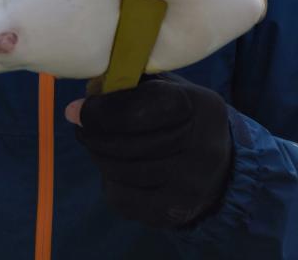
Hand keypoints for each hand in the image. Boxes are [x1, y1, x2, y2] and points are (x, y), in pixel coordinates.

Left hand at [65, 74, 231, 228]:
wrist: (220, 169)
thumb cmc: (182, 117)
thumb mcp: (169, 88)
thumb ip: (132, 84)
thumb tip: (88, 92)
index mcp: (198, 107)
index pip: (140, 110)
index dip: (101, 111)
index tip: (76, 109)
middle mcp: (201, 149)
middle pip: (126, 144)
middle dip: (93, 133)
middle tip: (80, 124)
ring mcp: (188, 186)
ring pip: (120, 171)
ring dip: (98, 154)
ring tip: (95, 142)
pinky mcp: (173, 213)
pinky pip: (122, 197)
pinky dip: (110, 179)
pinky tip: (114, 168)